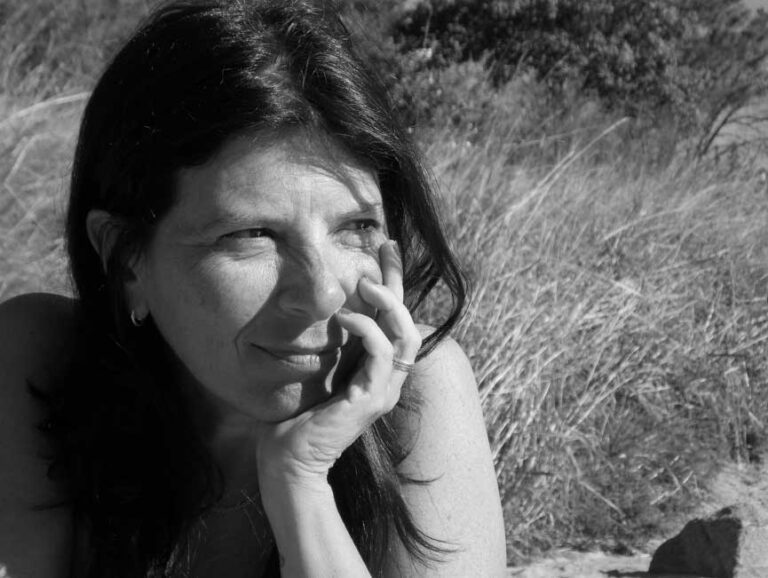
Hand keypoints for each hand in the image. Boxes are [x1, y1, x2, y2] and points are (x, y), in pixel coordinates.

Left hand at [254, 240, 421, 488]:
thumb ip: (329, 347)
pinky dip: (368, 330)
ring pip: (406, 336)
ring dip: (389, 304)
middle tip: (387, 247)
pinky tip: (345, 317)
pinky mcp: (370, 400)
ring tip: (366, 283)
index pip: (395, 321)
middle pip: (409, 322)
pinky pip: (382, 354)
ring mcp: (382, 391)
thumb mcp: (317, 371)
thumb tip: (319, 309)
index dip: (395, 283)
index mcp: (376, 371)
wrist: (288, 461)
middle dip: (399, 281)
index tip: (386, 249)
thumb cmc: (296, 418)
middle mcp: (387, 380)